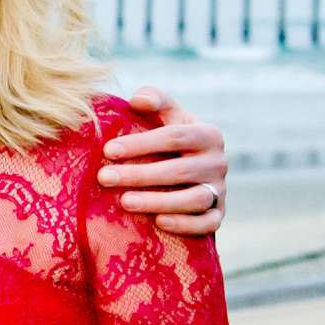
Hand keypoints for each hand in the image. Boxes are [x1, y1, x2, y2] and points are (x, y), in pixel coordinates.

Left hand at [102, 88, 226, 235]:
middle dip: (140, 174)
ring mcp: (220, 190)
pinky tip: (159, 222)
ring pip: (194, 199)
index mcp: (207, 134)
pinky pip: (207, 223)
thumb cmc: (170, 140)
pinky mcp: (218, 216)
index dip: (141, 143)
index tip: (107, 150)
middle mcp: (218, 162)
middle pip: (180, 169)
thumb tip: (138, 100)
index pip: (174, 136)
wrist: (190, 174)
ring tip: (125, 202)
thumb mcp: (166, 116)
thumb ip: (154, 100)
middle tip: (104, 178)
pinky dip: (185, 224)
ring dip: (159, 201)